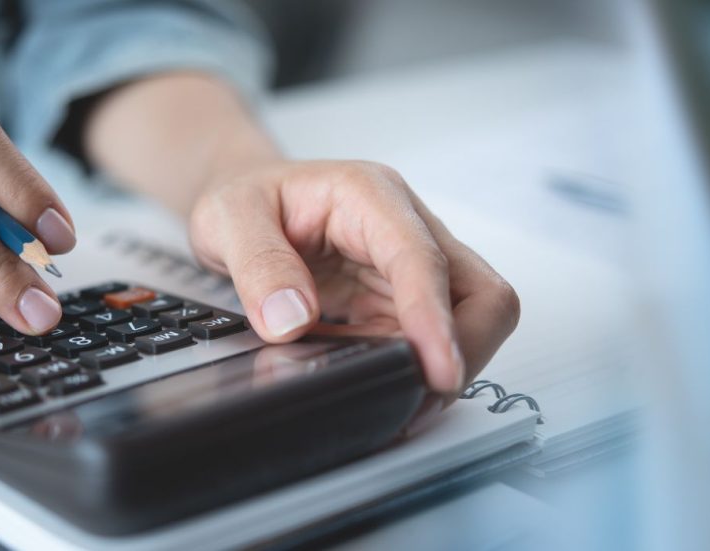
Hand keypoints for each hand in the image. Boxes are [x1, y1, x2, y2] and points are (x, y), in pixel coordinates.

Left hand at [189, 160, 519, 395]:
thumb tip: (292, 320)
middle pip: (481, 295)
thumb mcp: (227, 218)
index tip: (439, 371)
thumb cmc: (246, 198)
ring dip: (437, 367)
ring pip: (467, 324)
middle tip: (418, 401)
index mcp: (370, 196)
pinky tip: (369, 380)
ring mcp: (409, 267)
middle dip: (464, 351)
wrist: (245, 198)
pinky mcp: (398, 301)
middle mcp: (406, 228)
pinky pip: (425, 343)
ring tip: (388, 399)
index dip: (435, 320)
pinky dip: (408, 369)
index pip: (423, 261)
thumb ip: (258, 265)